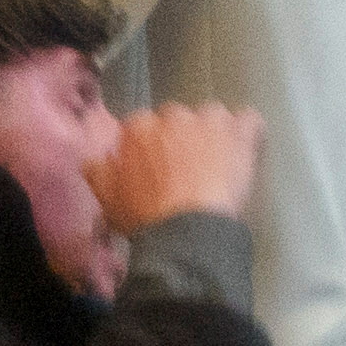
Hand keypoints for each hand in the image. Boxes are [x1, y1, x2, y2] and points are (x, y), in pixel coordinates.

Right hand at [93, 102, 263, 235]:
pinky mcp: (239, 133)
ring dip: (212, 134)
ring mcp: (209, 121)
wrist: (187, 229)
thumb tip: (96, 158)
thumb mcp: (107, 198)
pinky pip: (248, 120)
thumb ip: (98, 170)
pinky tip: (243, 148)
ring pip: (211, 117)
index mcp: (138, 128)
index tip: (153, 168)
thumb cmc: (145, 217)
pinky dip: (246, 132)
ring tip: (215, 162)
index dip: (149, 148)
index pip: (142, 127)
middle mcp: (172, 116)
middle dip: (180, 139)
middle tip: (184, 170)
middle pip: (176, 119)